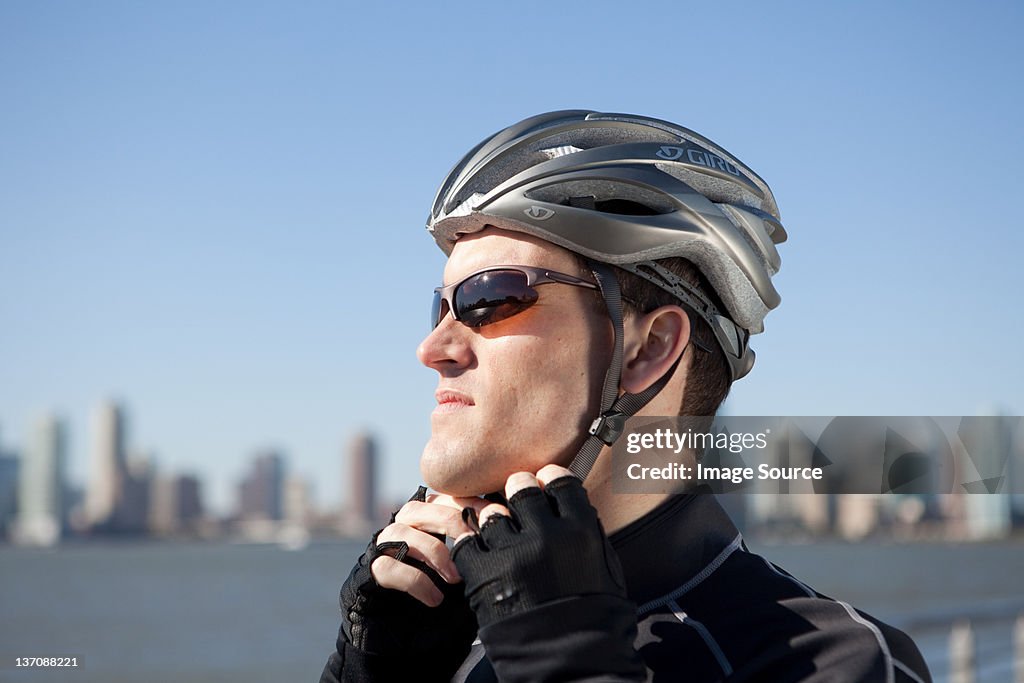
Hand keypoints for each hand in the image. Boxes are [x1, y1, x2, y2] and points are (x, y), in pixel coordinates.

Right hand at [337, 486, 477, 672]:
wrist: (404, 636)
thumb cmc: (442, 598)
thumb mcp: (467, 573)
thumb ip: (481, 553)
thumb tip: (514, 535)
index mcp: (427, 521)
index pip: (446, 498)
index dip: (469, 503)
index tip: (495, 517)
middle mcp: (402, 528)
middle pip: (420, 506)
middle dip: (451, 521)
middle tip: (474, 542)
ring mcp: (383, 550)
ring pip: (400, 531)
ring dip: (433, 551)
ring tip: (456, 577)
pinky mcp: (370, 574)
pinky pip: (388, 567)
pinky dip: (416, 581)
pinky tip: (435, 598)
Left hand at [451, 465, 628, 628]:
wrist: (570, 661)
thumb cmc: (592, 615)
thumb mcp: (605, 564)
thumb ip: (585, 528)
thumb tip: (568, 500)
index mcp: (580, 528)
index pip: (558, 480)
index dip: (548, 480)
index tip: (543, 483)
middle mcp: (546, 534)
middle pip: (521, 488)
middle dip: (518, 492)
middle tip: (518, 503)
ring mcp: (512, 552)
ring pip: (491, 513)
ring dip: (495, 521)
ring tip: (501, 538)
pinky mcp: (484, 572)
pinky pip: (466, 541)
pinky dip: (471, 545)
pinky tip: (481, 554)